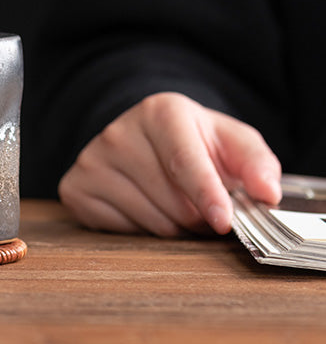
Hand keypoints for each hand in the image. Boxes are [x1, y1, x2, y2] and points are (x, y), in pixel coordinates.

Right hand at [58, 92, 281, 236]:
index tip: (223, 221)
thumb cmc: (193, 142)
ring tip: (176, 206)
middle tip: (205, 208)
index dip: (207, 195)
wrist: (142, 137)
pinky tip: (145, 207)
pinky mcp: (75, 187)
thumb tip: (267, 192)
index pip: (184, 162)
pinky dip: (142, 230)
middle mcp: (118, 132)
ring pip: (150, 221)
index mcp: (160, 112)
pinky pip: (121, 231)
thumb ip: (256, 163)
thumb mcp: (230, 141)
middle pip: (172, 201)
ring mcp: (91, 160)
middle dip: (198, 216)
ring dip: (174, 226)